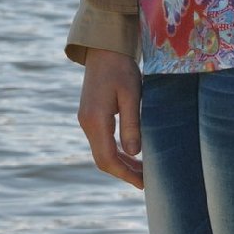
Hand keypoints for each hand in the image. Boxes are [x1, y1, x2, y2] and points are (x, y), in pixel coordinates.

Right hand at [78, 48, 143, 187]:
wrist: (104, 49)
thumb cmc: (121, 68)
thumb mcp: (131, 95)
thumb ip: (132, 124)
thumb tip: (135, 153)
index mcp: (95, 120)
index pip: (107, 158)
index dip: (125, 174)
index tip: (143, 183)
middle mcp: (87, 123)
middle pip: (102, 160)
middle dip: (124, 173)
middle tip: (146, 181)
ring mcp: (87, 120)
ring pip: (102, 152)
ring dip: (121, 164)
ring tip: (142, 171)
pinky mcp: (91, 116)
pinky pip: (102, 142)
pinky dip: (116, 152)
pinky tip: (132, 154)